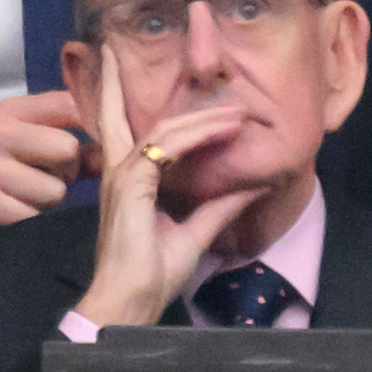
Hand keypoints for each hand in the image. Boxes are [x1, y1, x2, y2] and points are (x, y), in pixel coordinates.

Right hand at [0, 90, 88, 253]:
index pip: (69, 104)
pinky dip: (26, 224)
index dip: (92, 127)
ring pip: (54, 190)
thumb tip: (119, 153)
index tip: (93, 150)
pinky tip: (7, 220)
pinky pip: (31, 216)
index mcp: (10, 111)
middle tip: (44, 185)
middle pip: (68, 149)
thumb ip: (69, 148)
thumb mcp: (21, 151)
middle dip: (66, 175)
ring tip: (21, 203)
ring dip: (46, 206)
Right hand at [73, 59, 261, 327]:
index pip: (123, 128)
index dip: (120, 98)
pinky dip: (199, 136)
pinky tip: (224, 130)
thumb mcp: (194, 233)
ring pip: (165, 129)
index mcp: (127, 181)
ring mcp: (123, 177)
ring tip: (238, 113)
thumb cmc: (150, 274)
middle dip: (145, 90)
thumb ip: (219, 207)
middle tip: (163, 71)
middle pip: (130, 117)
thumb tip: (251, 186)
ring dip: (204, 118)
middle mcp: (120, 172)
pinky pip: (169, 147)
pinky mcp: (131, 185)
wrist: (129, 302)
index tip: (121, 68)